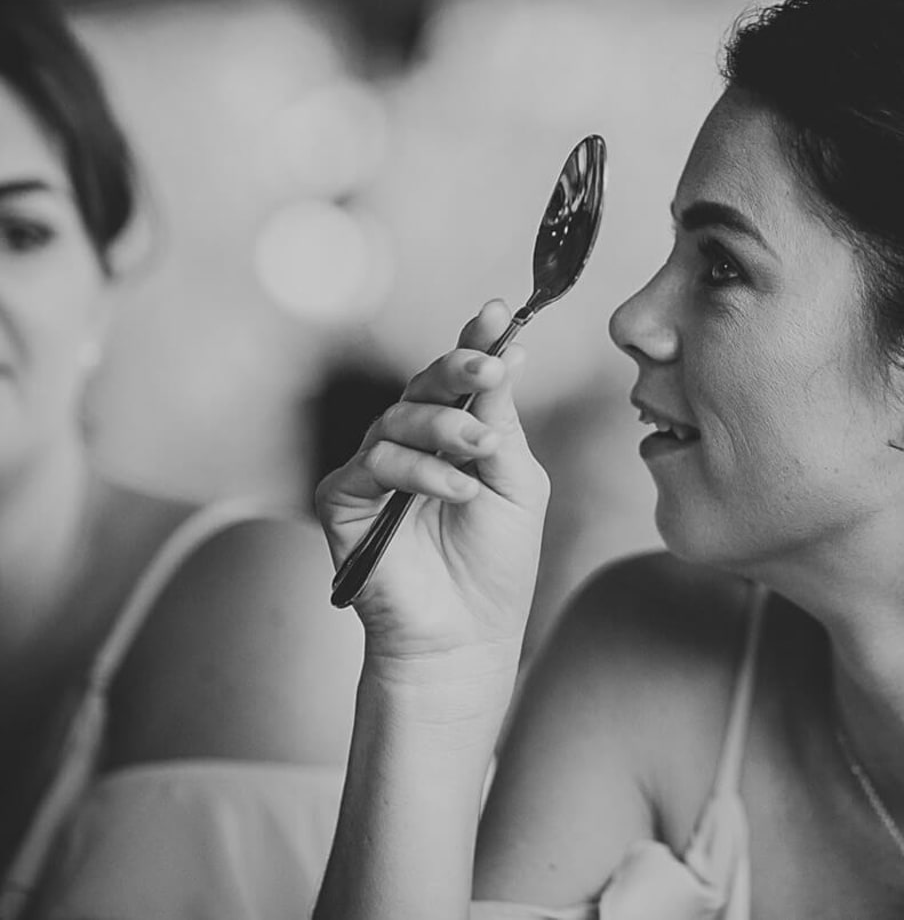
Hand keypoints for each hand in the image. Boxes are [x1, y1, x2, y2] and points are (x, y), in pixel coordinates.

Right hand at [315, 300, 549, 673]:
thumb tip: (509, 352)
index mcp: (455, 434)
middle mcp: (411, 444)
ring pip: (397, 419)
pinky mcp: (343, 501)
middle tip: (489, 369)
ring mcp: (373, 471)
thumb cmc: (495, 562)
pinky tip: (458, 491)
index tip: (499, 312)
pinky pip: (374, 465)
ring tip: (481, 454)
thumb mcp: (515, 482)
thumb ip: (502, 421)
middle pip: (424, 386)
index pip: (461, 377)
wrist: (466, 634)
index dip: (476, 342)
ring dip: (445, 429)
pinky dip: (421, 473)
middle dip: (458, 370)